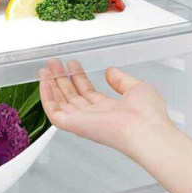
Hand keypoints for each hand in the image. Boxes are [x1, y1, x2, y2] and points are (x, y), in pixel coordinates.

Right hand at [38, 59, 173, 155]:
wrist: (146, 129)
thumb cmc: (148, 114)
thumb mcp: (137, 88)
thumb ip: (121, 80)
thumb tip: (110, 71)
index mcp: (108, 109)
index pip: (87, 92)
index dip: (78, 77)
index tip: (72, 64)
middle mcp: (93, 116)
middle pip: (71, 96)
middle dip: (61, 78)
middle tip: (53, 64)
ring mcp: (82, 121)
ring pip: (60, 102)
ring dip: (50, 84)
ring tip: (45, 69)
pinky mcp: (73, 124)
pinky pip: (53, 112)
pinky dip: (46, 97)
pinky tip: (44, 83)